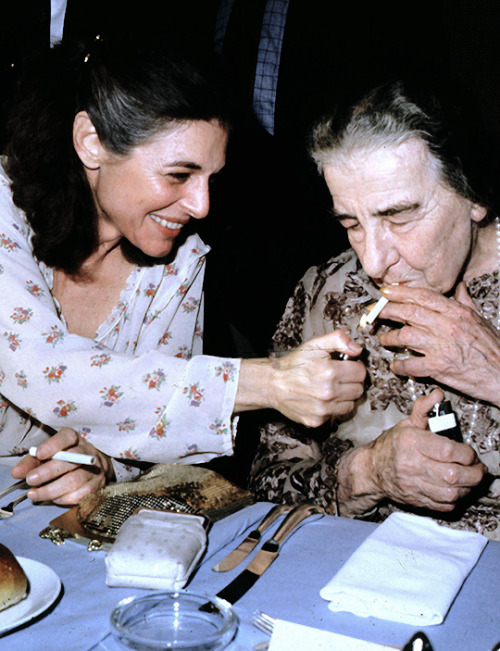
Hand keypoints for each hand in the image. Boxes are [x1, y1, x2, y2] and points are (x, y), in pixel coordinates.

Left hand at [11, 428, 113, 504]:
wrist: (93, 470)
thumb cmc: (64, 461)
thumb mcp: (47, 456)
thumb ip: (31, 462)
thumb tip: (16, 472)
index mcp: (74, 439)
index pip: (67, 437)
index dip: (53, 445)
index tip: (38, 454)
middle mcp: (88, 452)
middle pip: (71, 459)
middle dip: (48, 471)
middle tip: (30, 479)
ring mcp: (95, 469)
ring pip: (75, 480)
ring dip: (51, 489)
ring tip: (34, 494)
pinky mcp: (97, 486)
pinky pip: (80, 495)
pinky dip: (63, 498)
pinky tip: (53, 498)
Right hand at [268, 329, 365, 426]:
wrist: (273, 384)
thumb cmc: (294, 364)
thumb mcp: (314, 344)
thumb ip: (338, 340)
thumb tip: (358, 349)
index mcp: (329, 372)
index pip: (361, 373)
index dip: (355, 367)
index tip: (347, 367)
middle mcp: (327, 393)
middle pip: (359, 390)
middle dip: (352, 382)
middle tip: (339, 377)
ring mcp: (322, 409)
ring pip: (351, 404)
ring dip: (345, 396)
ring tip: (331, 388)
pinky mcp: (317, 420)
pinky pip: (337, 415)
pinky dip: (333, 407)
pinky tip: (322, 399)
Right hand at [338, 389, 486, 515]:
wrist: (371, 470)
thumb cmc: (391, 445)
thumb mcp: (406, 424)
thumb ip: (424, 409)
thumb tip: (438, 394)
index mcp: (411, 442)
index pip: (448, 451)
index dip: (467, 453)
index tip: (469, 452)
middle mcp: (412, 465)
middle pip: (453, 475)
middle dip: (474, 473)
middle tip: (478, 468)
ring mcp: (414, 485)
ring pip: (451, 493)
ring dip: (468, 487)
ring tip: (471, 478)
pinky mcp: (417, 500)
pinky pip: (444, 505)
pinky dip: (457, 498)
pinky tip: (458, 489)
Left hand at [377, 283, 499, 405]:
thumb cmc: (493, 348)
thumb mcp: (481, 319)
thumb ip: (465, 302)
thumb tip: (458, 287)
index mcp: (457, 312)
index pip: (423, 297)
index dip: (401, 292)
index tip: (385, 291)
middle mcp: (447, 326)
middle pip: (409, 313)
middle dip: (386, 311)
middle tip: (373, 312)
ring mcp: (442, 347)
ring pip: (405, 337)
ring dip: (389, 338)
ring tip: (383, 339)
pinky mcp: (439, 368)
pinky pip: (411, 365)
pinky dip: (399, 366)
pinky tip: (395, 366)